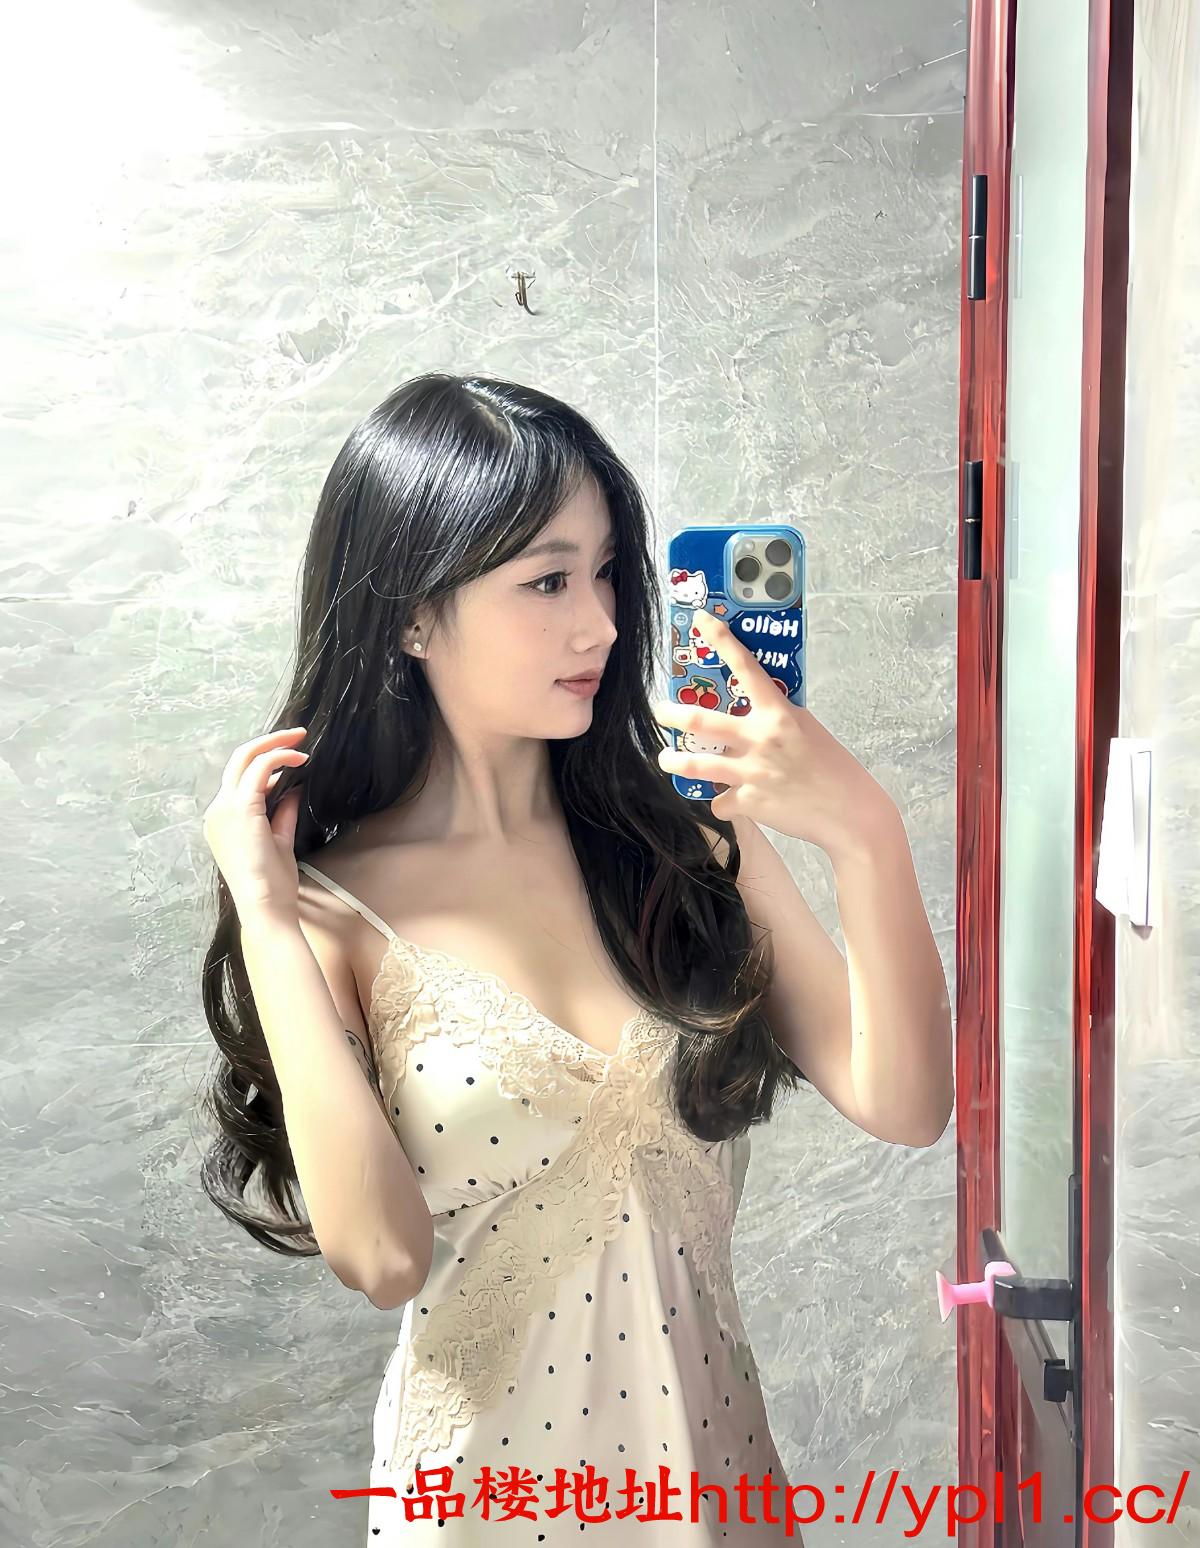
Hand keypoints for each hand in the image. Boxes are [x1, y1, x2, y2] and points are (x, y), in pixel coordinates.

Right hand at [202, 727, 309, 923]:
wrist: (265, 906)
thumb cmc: (272, 883)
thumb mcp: (279, 841)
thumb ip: (282, 813)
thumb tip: (293, 789)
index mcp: (222, 819)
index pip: (240, 778)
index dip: (266, 763)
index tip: (293, 759)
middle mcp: (217, 810)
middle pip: (238, 760)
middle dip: (268, 742)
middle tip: (297, 734)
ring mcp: (225, 808)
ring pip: (246, 758)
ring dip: (275, 744)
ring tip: (301, 741)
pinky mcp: (240, 808)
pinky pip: (259, 769)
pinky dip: (279, 757)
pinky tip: (300, 758)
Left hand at [651, 607, 893, 855]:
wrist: (850, 813)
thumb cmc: (831, 767)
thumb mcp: (806, 729)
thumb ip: (774, 718)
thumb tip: (745, 714)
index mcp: (779, 713)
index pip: (746, 667)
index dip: (721, 640)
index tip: (700, 620)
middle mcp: (762, 739)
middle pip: (700, 722)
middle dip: (672, 714)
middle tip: (660, 711)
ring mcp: (753, 772)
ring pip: (697, 766)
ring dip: (674, 762)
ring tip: (666, 759)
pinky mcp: (750, 803)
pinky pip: (721, 802)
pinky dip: (724, 802)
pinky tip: (732, 801)